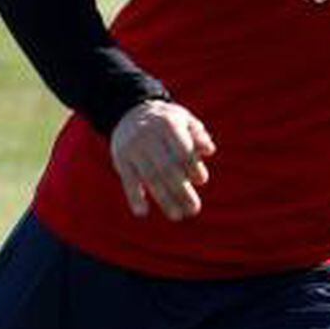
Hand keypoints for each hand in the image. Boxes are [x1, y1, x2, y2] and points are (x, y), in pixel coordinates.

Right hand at [109, 100, 215, 220]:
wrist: (129, 112)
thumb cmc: (166, 121)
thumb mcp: (184, 119)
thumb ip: (198, 134)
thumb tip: (209, 150)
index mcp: (167, 125)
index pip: (182, 150)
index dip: (192, 166)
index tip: (201, 180)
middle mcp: (148, 137)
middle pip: (167, 168)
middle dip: (182, 190)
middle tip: (194, 209)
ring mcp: (132, 149)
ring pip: (149, 178)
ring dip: (164, 199)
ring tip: (178, 216)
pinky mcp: (120, 159)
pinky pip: (127, 180)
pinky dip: (134, 197)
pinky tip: (142, 213)